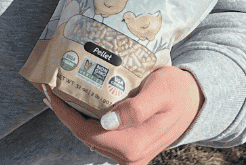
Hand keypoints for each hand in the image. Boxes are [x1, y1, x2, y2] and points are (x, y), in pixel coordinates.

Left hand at [42, 66, 203, 164]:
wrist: (197, 101)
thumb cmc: (177, 90)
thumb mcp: (158, 92)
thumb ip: (134, 109)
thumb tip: (105, 122)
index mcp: (132, 145)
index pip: (85, 132)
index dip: (63, 112)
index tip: (48, 91)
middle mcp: (130, 156)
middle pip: (84, 136)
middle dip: (64, 113)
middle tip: (49, 89)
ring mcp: (131, 155)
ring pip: (91, 138)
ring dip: (74, 118)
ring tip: (60, 94)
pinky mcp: (132, 148)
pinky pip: (102, 137)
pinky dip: (87, 122)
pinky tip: (80, 104)